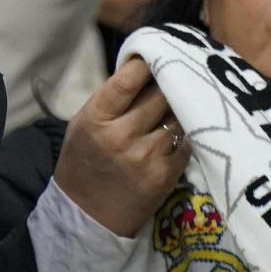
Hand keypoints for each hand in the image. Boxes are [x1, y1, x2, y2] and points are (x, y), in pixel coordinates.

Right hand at [54, 58, 191, 236]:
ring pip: (178, 117)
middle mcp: (121, 136)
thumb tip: (146, 70)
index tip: (156, 56)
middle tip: (178, 75)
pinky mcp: (166, 175)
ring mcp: (146, 157)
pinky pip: (186, 142)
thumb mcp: (84, 124)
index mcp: (96, 119)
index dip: (147, 63)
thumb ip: (111, 99)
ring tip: (183, 103)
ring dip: (182, 108)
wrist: (87, 215)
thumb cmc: (84, 161)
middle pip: (161, 94)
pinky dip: (186, 134)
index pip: (128, 79)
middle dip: (170, 82)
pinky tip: (183, 131)